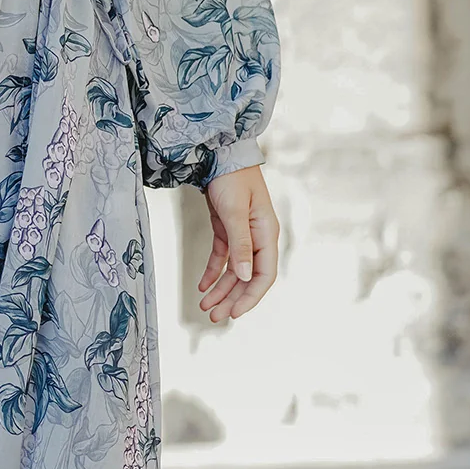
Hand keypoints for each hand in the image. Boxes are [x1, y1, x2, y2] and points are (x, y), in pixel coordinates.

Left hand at [197, 164, 279, 322]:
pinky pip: (223, 257)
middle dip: (232, 298)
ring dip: (221, 289)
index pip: (265, 275)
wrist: (220, 151)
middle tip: (213, 317)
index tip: (234, 313)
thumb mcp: (234, 211)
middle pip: (248, 277)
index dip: (251, 297)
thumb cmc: (231, 177)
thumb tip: (246, 277)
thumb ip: (240, 245)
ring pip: (235, 270)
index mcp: (266, 234)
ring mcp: (242, 233)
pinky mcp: (227, 228)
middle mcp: (257, 237)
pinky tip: (203, 286)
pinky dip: (213, 272)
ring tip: (205, 306)